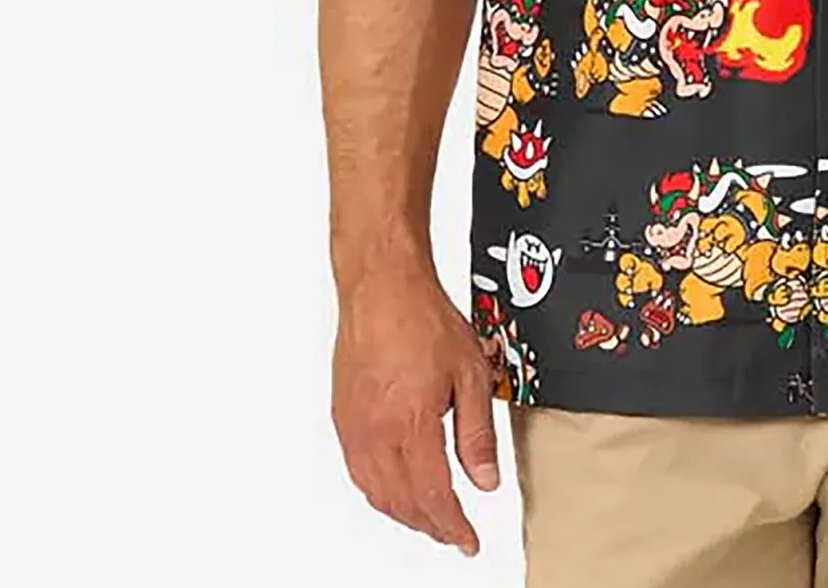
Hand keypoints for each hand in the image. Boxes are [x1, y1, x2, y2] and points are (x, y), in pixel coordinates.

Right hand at [332, 260, 500, 555]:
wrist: (382, 287)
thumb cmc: (423, 318)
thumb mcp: (471, 372)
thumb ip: (477, 433)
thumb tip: (485, 480)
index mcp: (411, 423)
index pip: (433, 497)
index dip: (453, 527)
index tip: (469, 542)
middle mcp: (375, 433)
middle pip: (402, 503)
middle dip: (431, 525)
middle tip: (455, 532)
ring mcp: (353, 428)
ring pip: (376, 494)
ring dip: (405, 513)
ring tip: (432, 516)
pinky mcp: (342, 418)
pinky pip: (359, 473)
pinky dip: (381, 492)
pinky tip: (397, 487)